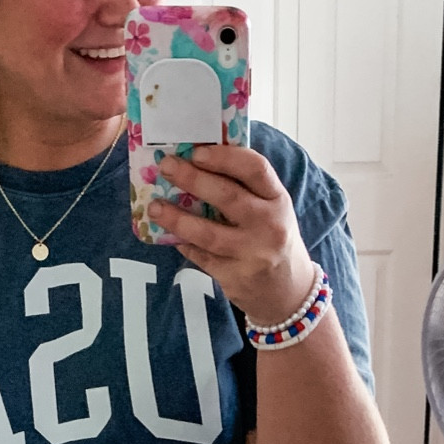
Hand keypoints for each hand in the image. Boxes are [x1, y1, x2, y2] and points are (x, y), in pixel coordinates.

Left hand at [150, 146, 316, 327]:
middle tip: (166, 167)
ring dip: (177, 218)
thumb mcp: (271, 210)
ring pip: (208, 233)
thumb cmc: (272, 239)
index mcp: (278, 199)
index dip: (224, 157)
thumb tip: (195, 163)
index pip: (255, 169)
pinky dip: (183, 244)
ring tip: (154, 206)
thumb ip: (245, 189)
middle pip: (228, 196)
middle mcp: (270, 225)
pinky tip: (170, 235)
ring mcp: (253, 254)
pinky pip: (202, 257)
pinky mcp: (236, 278)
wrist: (289, 292)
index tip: (197, 151)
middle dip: (192, 179)